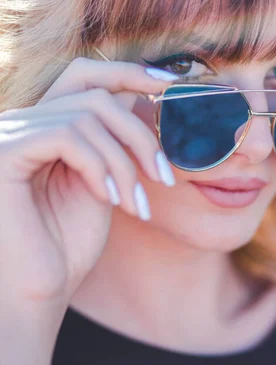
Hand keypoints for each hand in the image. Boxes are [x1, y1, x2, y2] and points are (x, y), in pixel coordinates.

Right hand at [0, 56, 177, 313]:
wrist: (38, 292)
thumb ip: (114, 138)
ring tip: (135, 203)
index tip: (170, 86)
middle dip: (139, 130)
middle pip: (92, 89)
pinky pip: (66, 135)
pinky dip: (99, 165)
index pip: (83, 75)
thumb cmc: (69, 243)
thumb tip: (139, 97)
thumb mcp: (104, 181)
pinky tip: (108, 198)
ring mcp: (9, 134)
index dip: (127, 72)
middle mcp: (22, 122)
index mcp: (44, 125)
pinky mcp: (3, 153)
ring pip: (87, 114)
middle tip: (164, 175)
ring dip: (125, 161)